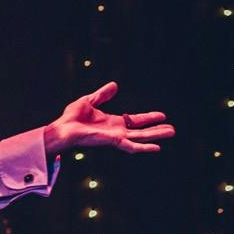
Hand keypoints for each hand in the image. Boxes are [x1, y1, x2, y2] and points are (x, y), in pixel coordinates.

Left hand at [45, 80, 174, 155]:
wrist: (62, 128)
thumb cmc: (71, 118)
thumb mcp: (89, 102)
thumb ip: (102, 95)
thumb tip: (114, 85)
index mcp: (113, 122)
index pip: (135, 120)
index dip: (148, 117)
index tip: (162, 115)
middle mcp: (117, 131)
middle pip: (141, 130)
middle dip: (156, 130)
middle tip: (172, 129)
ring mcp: (116, 137)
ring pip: (140, 137)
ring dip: (156, 135)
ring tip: (171, 132)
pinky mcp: (112, 141)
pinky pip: (131, 146)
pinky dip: (143, 147)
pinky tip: (157, 147)